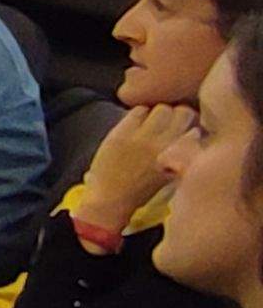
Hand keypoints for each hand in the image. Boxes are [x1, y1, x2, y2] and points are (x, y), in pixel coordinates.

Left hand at [77, 104, 192, 232]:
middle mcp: (164, 145)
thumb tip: (193, 130)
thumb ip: (183, 152)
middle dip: (176, 115)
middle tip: (166, 123)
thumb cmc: (143, 189)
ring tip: (151, 123)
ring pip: (161, 108)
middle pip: (182, 112)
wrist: (111, 199)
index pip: (196, 127)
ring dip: (157, 113)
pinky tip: (136, 124)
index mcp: (179, 158)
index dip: (191, 125)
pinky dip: (139, 114)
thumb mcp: (172, 174)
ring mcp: (142, 138)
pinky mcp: (121, 133)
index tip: (184, 127)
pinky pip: (138, 110)